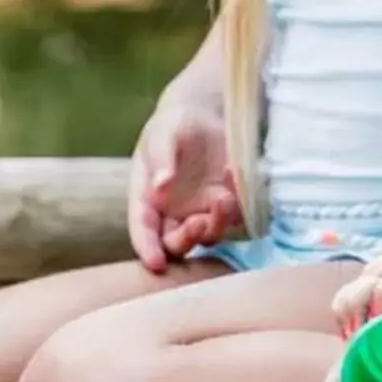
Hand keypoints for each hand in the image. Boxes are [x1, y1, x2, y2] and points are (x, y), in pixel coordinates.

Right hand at [128, 96, 240, 272]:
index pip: (143, 231)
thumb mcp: (162, 134)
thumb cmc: (172, 126)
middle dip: (186, 240)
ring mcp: (201, 211)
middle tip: (198, 222)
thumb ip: (161, 158)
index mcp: (147, 200)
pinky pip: (234, 216)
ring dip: (216, 223)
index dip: (148, 249)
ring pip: (208, 235)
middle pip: (176, 243)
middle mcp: (172, 214)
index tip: (156, 264)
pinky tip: (234, 172)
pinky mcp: (226, 204)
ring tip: (223, 197)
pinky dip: (238, 204)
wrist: (202, 117)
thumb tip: (161, 185)